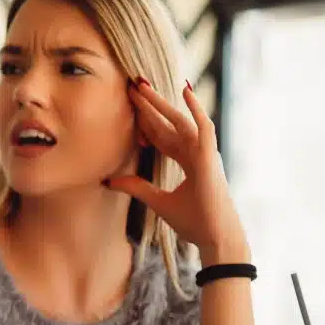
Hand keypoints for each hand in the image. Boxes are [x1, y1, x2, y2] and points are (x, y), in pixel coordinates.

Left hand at [106, 79, 249, 264]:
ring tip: (142, 84)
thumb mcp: (158, 202)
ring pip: (180, 120)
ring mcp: (204, 154)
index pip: (163, 136)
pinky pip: (204, 127)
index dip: (146, 123)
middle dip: (149, 106)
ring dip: (161, 102)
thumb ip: (137, 187)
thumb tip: (109, 181)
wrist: (215, 239)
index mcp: (188, 162)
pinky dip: (196, 108)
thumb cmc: (194, 223)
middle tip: (131, 86)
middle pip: (168, 124)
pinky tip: (185, 90)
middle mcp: (197, 153)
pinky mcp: (210, 158)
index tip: (128, 109)